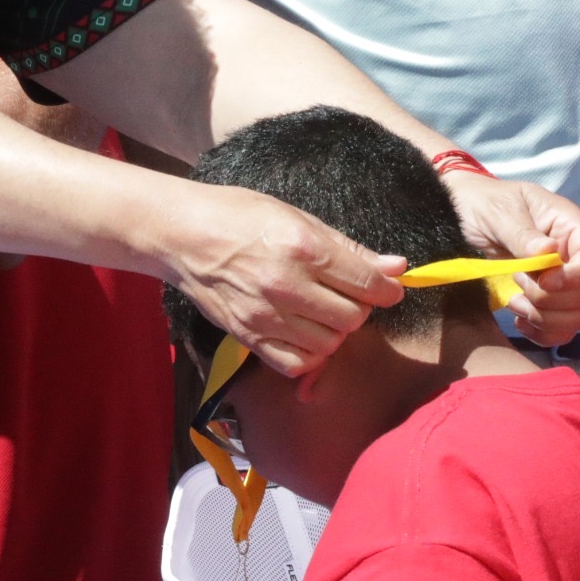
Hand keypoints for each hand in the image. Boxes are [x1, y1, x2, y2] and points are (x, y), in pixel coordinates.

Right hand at [168, 186, 405, 375]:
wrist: (182, 235)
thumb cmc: (239, 215)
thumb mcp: (297, 217)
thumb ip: (348, 248)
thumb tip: (396, 267)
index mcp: (303, 249)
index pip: (367, 283)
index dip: (387, 289)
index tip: (388, 287)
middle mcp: (287, 286)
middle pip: (352, 318)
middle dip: (358, 307)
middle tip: (344, 293)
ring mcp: (266, 316)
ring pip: (329, 344)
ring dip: (334, 331)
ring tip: (321, 311)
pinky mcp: (249, 338)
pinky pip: (296, 364)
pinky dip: (309, 354)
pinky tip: (303, 333)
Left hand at [437, 171, 579, 347]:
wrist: (458, 219)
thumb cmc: (482, 205)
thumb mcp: (499, 212)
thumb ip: (522, 233)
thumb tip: (549, 252)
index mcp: (568, 227)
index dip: (578, 275)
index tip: (544, 281)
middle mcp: (571, 258)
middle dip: (551, 298)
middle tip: (517, 280)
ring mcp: (560, 283)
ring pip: (578, 316)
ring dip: (546, 318)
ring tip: (514, 302)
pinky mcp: (545, 302)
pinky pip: (560, 329)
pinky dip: (542, 332)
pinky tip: (518, 319)